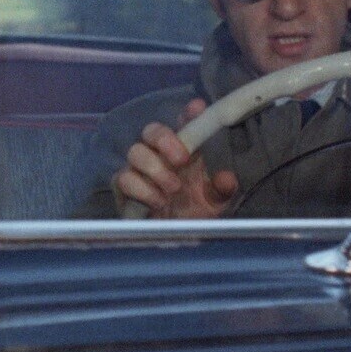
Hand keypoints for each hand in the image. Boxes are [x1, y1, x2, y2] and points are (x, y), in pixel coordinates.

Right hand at [113, 98, 238, 218]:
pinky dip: (143, 189)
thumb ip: (222, 190)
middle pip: (151, 130)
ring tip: (173, 188)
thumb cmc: (195, 215)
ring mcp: (139, 170)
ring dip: (155, 168)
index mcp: (184, 152)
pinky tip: (158, 202)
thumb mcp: (215, 204)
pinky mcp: (123, 188)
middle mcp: (159, 156)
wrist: (174, 243)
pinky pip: (124, 178)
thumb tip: (227, 177)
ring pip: (135, 152)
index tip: (197, 109)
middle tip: (182, 159)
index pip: (183, 124)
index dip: (188, 113)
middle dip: (165, 139)